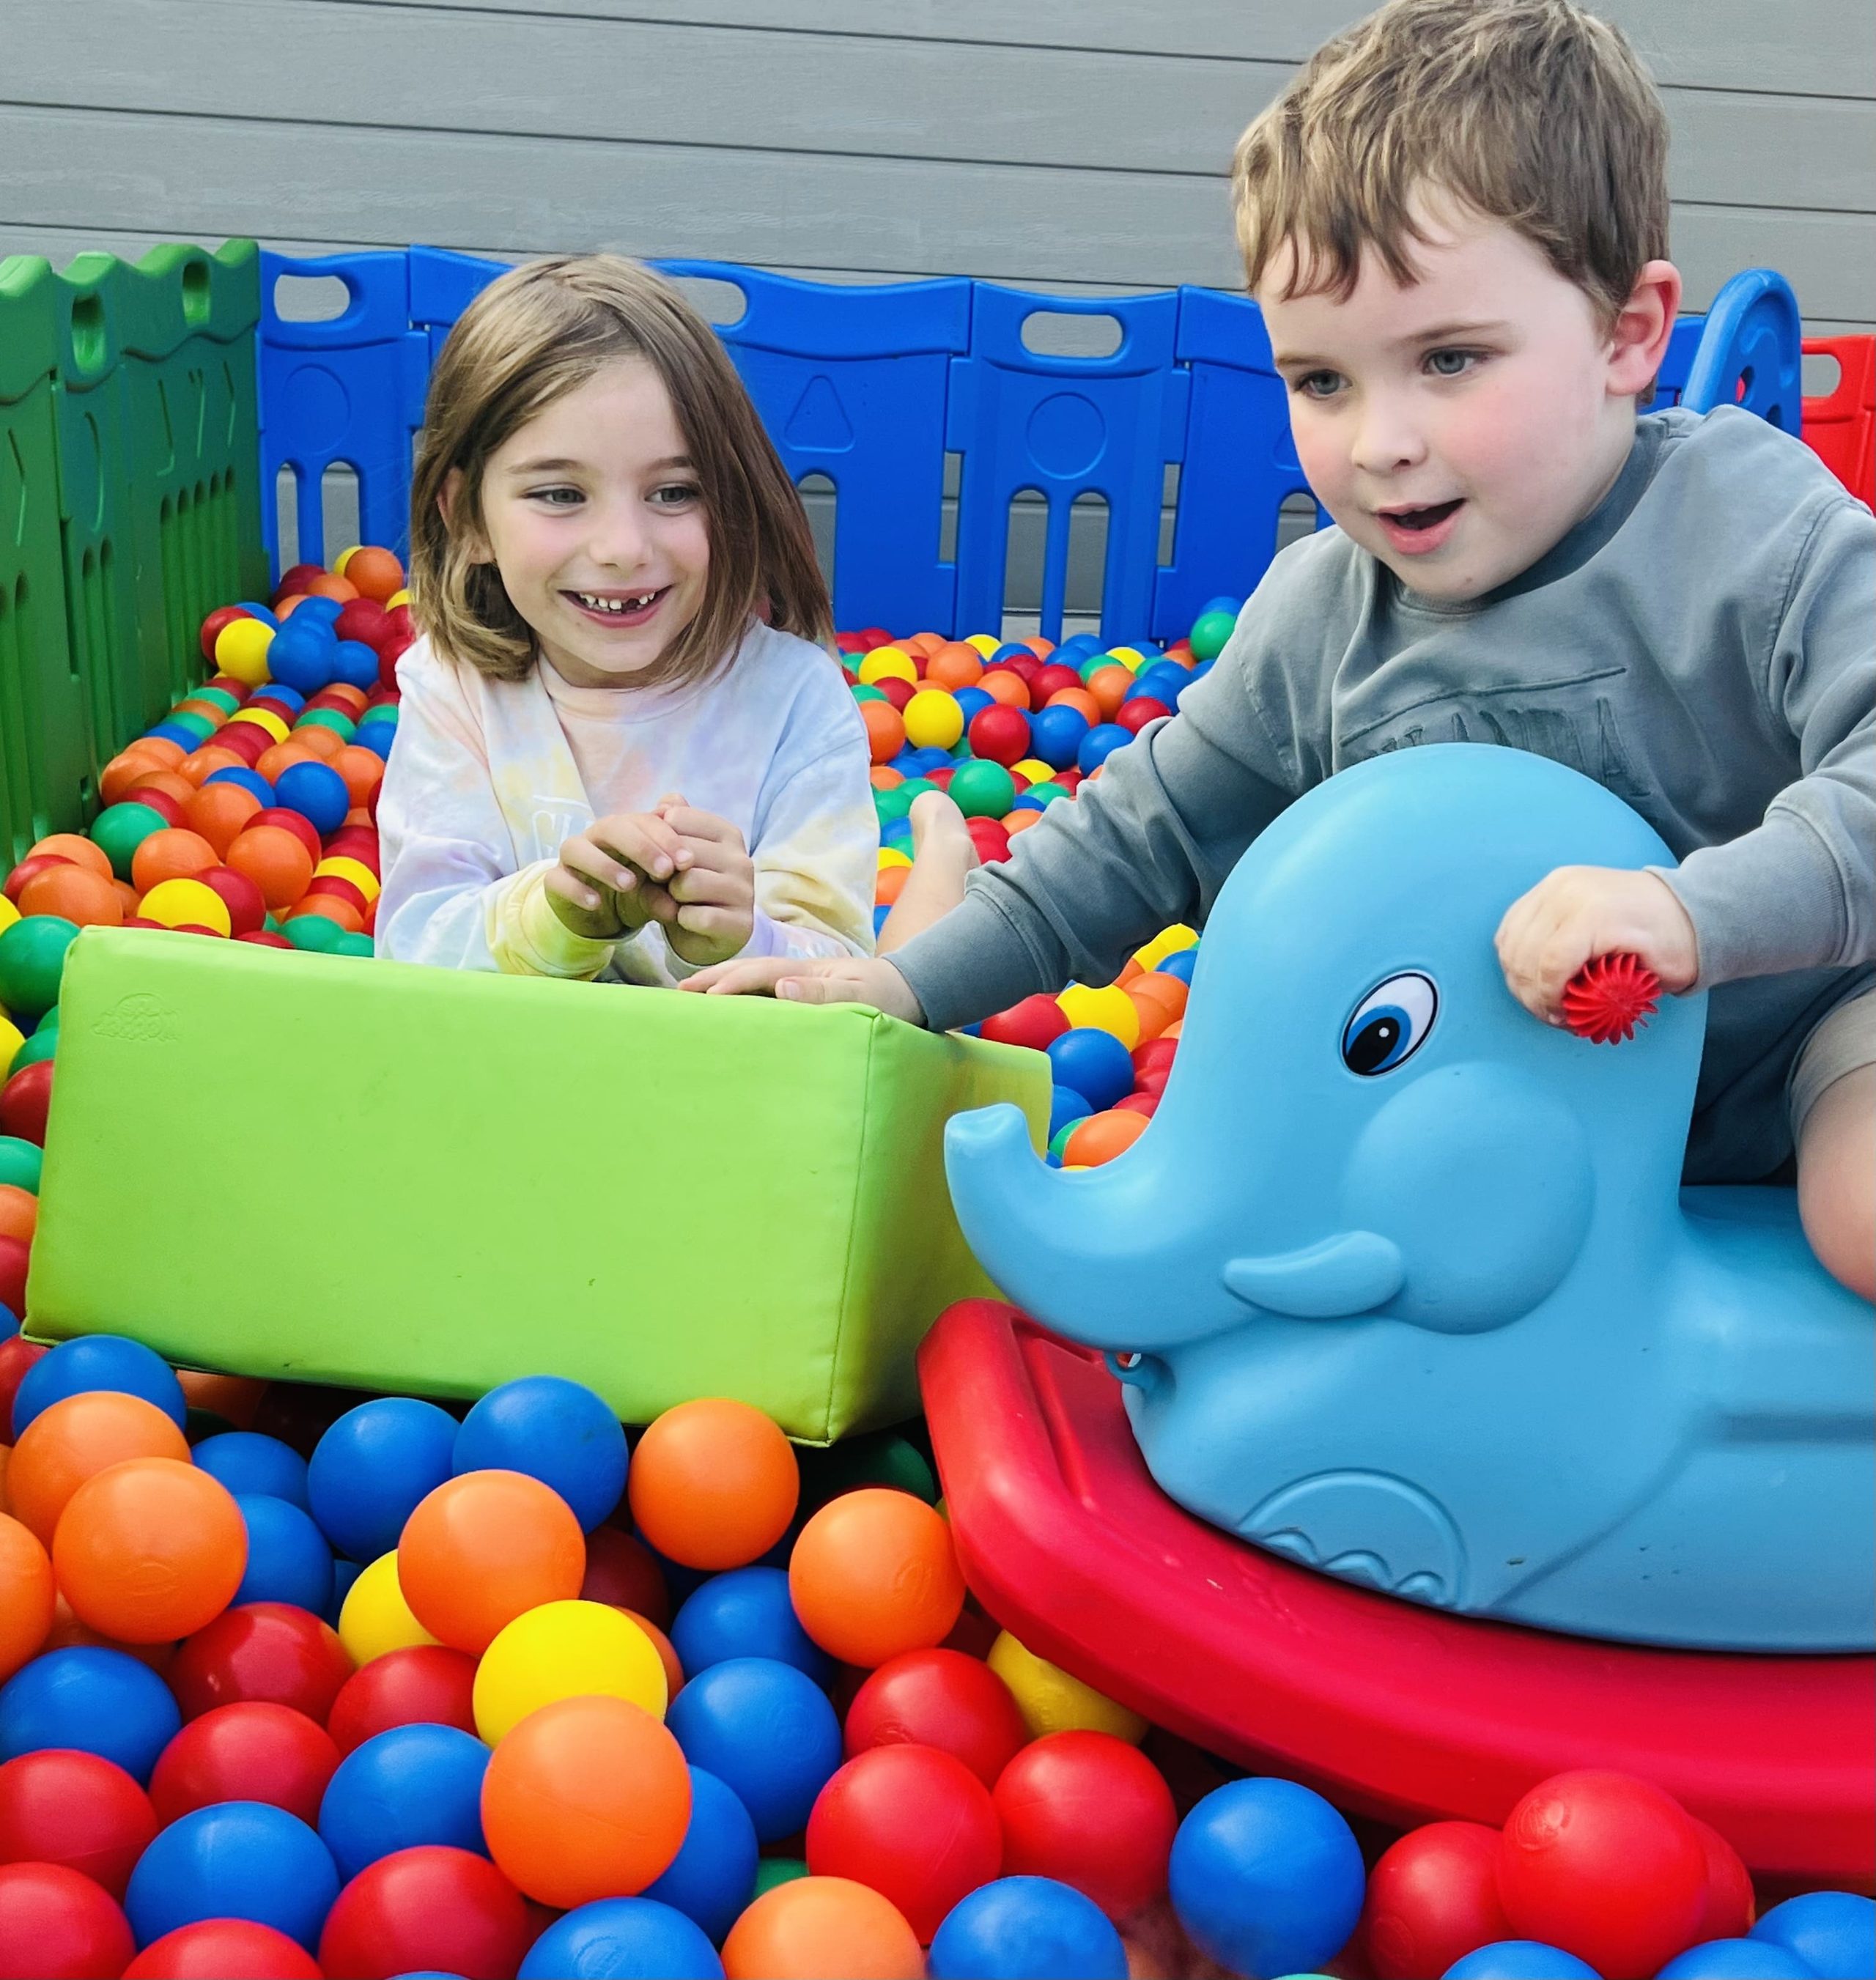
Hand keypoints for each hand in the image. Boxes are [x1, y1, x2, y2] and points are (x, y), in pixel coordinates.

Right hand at [545, 810, 685, 940]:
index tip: (688, 861)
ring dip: (604, 865)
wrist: (602, 916)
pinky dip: (576, 889)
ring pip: (577, 848)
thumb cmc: (636, 891)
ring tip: (629, 884)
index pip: (645, 820)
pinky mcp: (555, 881)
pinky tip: (596, 903)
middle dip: (641, 846)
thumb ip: (674, 874)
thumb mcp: (659, 885)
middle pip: (612, 826)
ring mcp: (573, 858)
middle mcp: (597, 837)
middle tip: (665, 871)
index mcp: (627, 829)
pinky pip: (558, 879)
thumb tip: (691, 865)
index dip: (667, 837)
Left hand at [654, 796, 756, 966]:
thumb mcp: (675, 853)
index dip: (656, 839)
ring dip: (668, 898)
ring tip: (671, 903)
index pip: (678, 818)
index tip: (657, 855)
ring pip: (688, 884)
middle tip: (659, 886)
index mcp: (728, 833)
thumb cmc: (688, 887)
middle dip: (660, 872)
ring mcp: (745, 892)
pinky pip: (696, 917)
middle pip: (681, 853)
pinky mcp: (740, 924)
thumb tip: (667, 801)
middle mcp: (742, 859)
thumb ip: (671, 824)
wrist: (706, 935)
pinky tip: (684, 921)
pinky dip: (681, 920)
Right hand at [680, 952, 926, 1023]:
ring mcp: (801, 983)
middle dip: (711, 979)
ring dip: (720, 987)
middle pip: (746, 971)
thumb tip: (781, 986)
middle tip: (677, 993)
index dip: (728, 983)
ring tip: (690, 998)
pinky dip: (741, 999)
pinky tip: (729, 1011)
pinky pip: (765, 995)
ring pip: (752, 981)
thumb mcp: (863, 996)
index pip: (757, 972)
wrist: (915, 992)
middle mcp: (798, 973)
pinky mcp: (806, 996)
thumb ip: (824, 993)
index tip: (700, 998)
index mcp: (806, 970)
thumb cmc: (892, 996)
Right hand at [1495, 866, 1699, 1024]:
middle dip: (1531, 994)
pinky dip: (1517, 955)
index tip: (1562, 1018)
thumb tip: (1571, 1012)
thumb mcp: (1655, 975)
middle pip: (1523, 954)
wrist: (1686, 904)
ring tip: (1543, 996)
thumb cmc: (1676, 942)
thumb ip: (1612, 994)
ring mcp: (1554, 886)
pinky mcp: (1548, 886)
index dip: (1547, 998)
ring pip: (1510, 942)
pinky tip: (1536, 972)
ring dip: (1519, 976)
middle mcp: (1567, 893)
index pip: (1550, 963)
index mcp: (1596, 913)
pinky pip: (1513, 927)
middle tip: (1553, 1015)